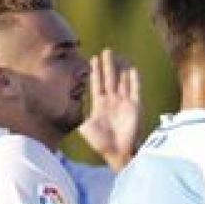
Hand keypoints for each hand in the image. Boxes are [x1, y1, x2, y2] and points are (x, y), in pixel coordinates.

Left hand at [79, 49, 142, 170]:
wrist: (117, 153)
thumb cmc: (100, 143)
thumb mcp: (85, 128)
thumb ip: (79, 114)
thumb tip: (70, 106)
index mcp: (100, 105)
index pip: (97, 83)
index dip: (95, 71)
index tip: (93, 58)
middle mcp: (112, 101)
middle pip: (110, 78)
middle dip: (107, 65)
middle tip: (106, 50)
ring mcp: (124, 103)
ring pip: (122, 81)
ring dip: (120, 69)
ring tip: (120, 56)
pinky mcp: (134, 107)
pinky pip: (135, 90)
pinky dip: (134, 80)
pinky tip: (132, 69)